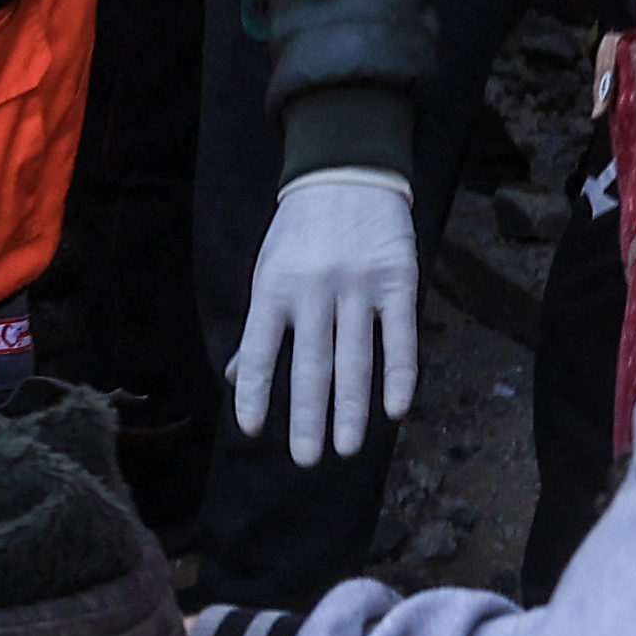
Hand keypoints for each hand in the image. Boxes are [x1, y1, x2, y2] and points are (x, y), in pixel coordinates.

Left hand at [235, 171, 420, 465]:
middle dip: (307, 416)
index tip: (251, 431)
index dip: (254, 391)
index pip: (258, 350)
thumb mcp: (266, 269)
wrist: (346, 176)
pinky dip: (399, 375)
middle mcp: (314, 291)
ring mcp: (358, 288)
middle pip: (310, 365)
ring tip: (347, 449)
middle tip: (305, 459)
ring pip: (355, 359)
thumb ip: (260, 325)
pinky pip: (401, 337)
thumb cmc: (299, 232)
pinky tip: (395, 410)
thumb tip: (234, 377)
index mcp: (273, 289)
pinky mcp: (398, 282)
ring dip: (352, 409)